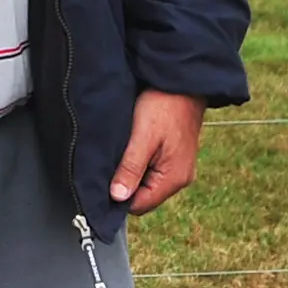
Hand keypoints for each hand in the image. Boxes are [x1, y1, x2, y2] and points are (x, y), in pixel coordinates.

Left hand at [110, 90, 204, 213]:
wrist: (183, 82)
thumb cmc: (164, 106)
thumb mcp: (143, 137)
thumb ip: (130, 169)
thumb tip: (117, 197)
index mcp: (173, 179)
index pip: (139, 205)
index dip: (119, 196)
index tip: (105, 179)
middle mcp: (180, 178)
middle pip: (143, 196)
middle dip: (125, 183)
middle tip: (113, 160)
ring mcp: (179, 168)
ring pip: (146, 183)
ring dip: (132, 172)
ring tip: (124, 151)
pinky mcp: (175, 157)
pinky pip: (153, 170)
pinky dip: (140, 162)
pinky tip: (133, 147)